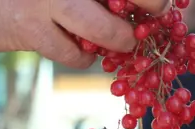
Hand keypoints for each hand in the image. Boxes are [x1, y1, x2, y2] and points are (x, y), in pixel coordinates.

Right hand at [0, 0, 170, 68]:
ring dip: (119, 42)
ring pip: (109, 34)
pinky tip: (73, 46)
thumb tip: (146, 4)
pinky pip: (78, 56)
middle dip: (151, 9)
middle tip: (151, 19)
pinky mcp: (33, 29)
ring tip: (119, 40)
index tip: (161, 4)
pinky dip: (82, 57)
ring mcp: (49, 0)